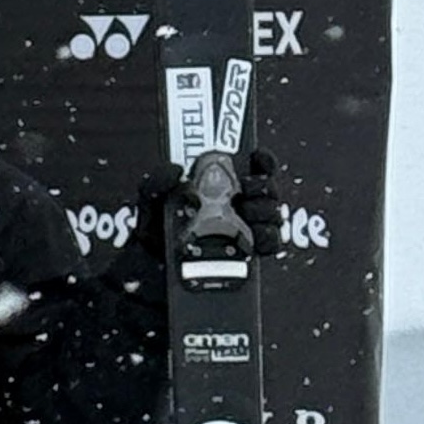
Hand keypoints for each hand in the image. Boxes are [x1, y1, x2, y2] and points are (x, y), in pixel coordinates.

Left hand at [137, 150, 286, 260]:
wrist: (150, 266)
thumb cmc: (153, 229)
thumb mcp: (151, 199)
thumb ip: (157, 180)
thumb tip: (175, 170)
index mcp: (220, 185)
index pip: (253, 167)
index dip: (262, 160)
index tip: (257, 157)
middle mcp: (237, 205)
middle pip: (268, 190)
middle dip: (263, 186)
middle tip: (246, 190)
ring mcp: (245, 230)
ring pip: (273, 215)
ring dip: (266, 210)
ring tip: (246, 212)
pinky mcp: (247, 254)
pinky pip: (270, 245)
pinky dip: (268, 238)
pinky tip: (254, 234)